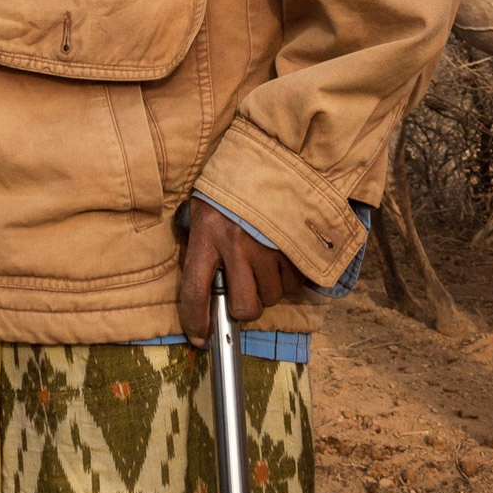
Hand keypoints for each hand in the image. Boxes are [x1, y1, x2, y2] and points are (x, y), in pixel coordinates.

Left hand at [177, 198, 303, 344]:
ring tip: (262, 263)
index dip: (196, 321)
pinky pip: (296, 283)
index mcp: (208, 234)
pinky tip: (281, 257)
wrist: (270, 154)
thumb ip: (198, 242)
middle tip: (242, 290)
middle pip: (244, 306)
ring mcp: (270, 246)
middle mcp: (238, 245)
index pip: (195, 292)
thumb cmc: (229, 185)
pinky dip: (290, 278)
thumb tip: (197, 277)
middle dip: (243, 307)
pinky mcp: (297, 245)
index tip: (200, 338)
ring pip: (273, 296)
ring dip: (268, 289)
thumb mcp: (201, 207)